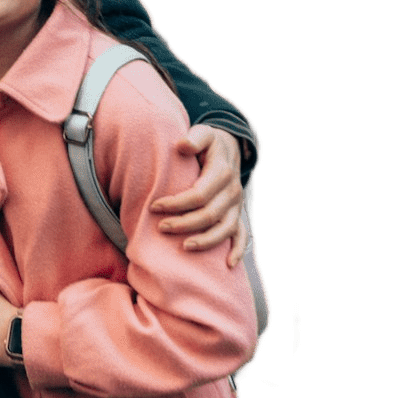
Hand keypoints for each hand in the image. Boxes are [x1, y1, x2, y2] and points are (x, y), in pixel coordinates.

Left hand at [151, 126, 247, 263]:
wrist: (230, 148)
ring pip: (225, 229)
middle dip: (184, 224)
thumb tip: (182, 145)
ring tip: (184, 247)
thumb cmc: (209, 143)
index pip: (199, 194)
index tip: (154, 206)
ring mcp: (236, 206)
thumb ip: (194, 138)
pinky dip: (238, 250)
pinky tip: (228, 264)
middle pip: (209, 215)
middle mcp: (232, 192)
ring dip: (205, 241)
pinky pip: (242, 235)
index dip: (177, 203)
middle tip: (161, 227)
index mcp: (222, 172)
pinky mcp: (238, 214)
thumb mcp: (203, 133)